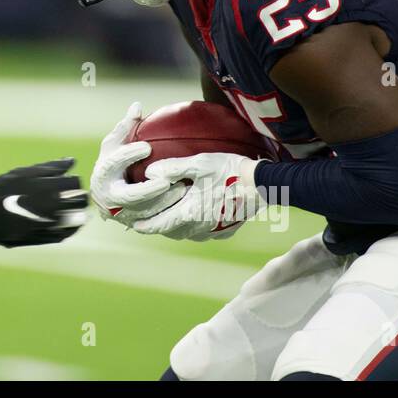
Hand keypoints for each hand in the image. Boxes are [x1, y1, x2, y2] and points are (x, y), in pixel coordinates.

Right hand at [0, 158, 87, 247]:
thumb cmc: (1, 189)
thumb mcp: (24, 172)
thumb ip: (50, 167)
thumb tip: (71, 161)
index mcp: (47, 187)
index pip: (75, 183)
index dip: (75, 181)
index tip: (71, 182)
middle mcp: (51, 206)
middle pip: (79, 201)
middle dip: (81, 197)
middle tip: (77, 196)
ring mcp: (48, 224)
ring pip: (75, 220)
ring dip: (78, 214)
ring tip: (75, 211)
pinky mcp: (42, 238)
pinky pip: (64, 235)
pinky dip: (69, 229)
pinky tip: (68, 225)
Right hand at [89, 101, 173, 228]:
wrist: (105, 195)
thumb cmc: (112, 163)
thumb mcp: (114, 144)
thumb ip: (125, 127)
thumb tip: (137, 105)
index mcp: (103, 174)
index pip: (113, 163)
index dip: (128, 155)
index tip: (147, 147)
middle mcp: (109, 197)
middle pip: (129, 196)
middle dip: (149, 190)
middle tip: (168, 179)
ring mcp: (121, 213)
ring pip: (143, 212)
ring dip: (164, 202)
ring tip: (183, 189)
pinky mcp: (134, 223)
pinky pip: (152, 221)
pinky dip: (167, 213)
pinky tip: (185, 203)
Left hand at [130, 152, 263, 240]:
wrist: (263, 184)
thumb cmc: (230, 171)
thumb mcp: (199, 163)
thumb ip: (173, 168)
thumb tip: (149, 172)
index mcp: (191, 212)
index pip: (161, 224)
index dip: (146, 226)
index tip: (134, 226)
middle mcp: (201, 226)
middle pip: (173, 232)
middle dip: (160, 227)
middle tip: (148, 221)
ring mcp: (215, 230)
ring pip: (188, 234)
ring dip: (176, 228)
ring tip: (169, 219)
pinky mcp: (226, 230)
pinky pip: (204, 233)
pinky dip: (194, 228)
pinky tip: (194, 218)